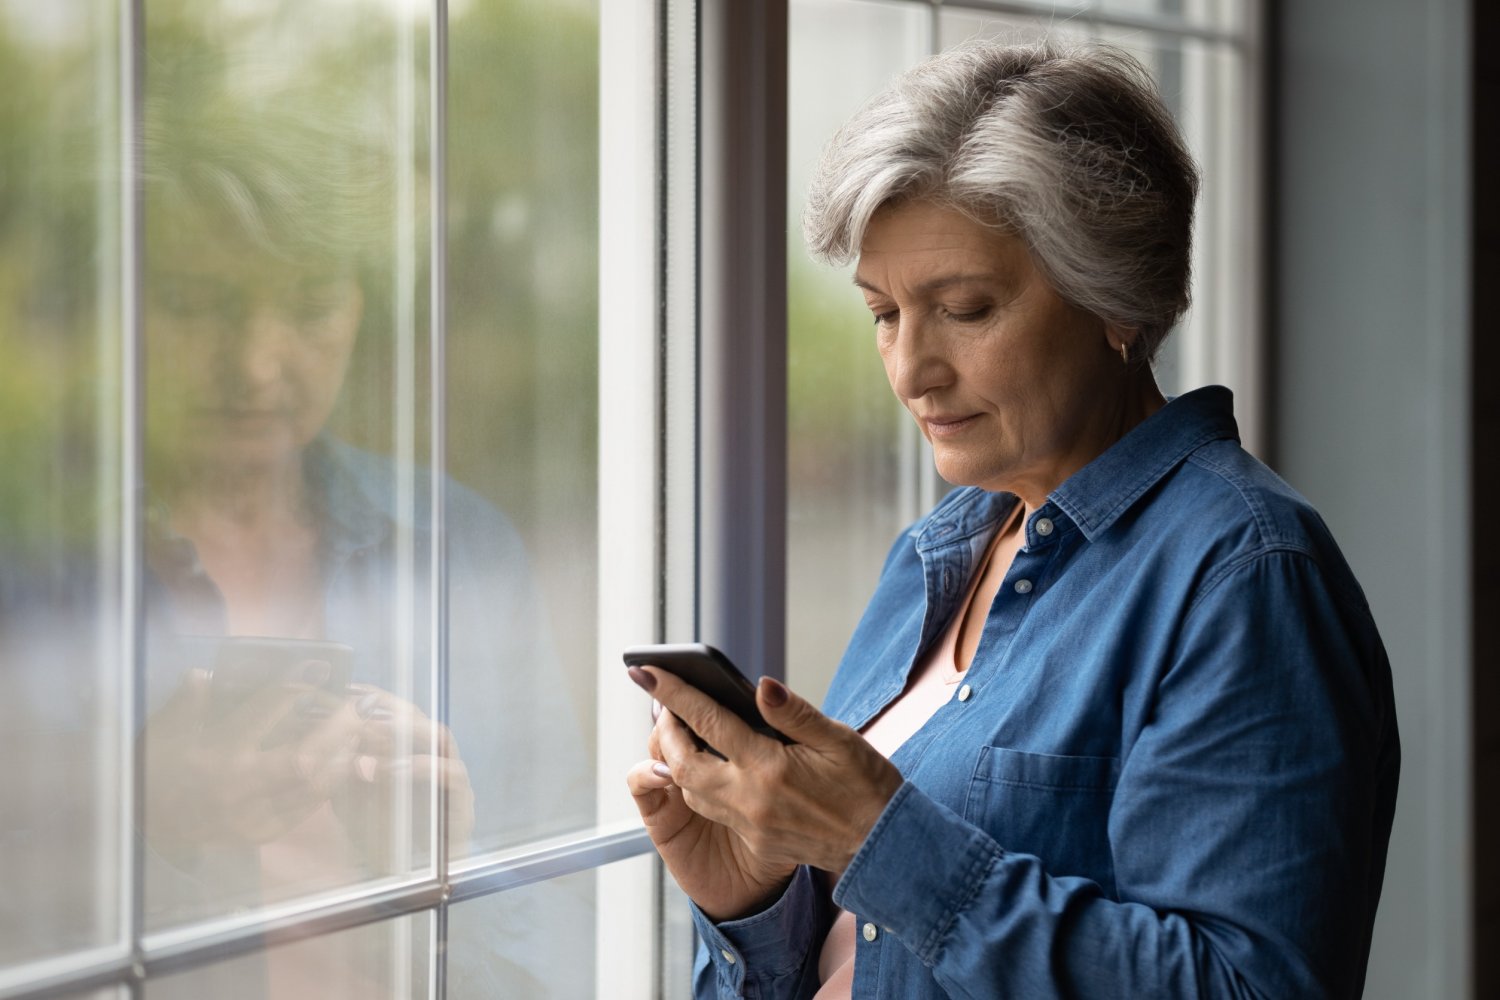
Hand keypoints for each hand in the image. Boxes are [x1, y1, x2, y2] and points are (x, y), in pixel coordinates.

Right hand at [143, 667, 361, 863]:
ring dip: (340, 757)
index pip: (267, 711)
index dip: (297, 687)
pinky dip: (325, 784)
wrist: (142, 824)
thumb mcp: (165, 728)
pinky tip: (335, 764)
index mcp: (217, 752)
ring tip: (354, 733)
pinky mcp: (261, 834)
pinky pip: (306, 809)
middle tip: (354, 707)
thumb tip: (209, 673)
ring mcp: (253, 815)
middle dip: (338, 729)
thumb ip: (191, 699)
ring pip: (313, 787)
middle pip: (305, 756)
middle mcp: (239, 786)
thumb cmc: (156, 769)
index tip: (318, 670)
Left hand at [330, 685, 474, 872]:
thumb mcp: (351, 801)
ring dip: (408, 732)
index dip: (375, 697)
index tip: (348, 689)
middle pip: (418, 718)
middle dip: (390, 709)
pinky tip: (396, 769)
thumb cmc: (379, 837)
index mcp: (408, 752)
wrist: (406, 883)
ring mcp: (452, 777)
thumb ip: (344, 772)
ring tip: (375, 732)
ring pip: (439, 738)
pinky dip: (424, 767)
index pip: (396, 714)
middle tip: (361, 708)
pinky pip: (452, 773)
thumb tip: (335, 739)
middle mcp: (433, 758)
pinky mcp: (463, 803)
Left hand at [625, 666, 902, 920]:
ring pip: (691, 789)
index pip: (708, 722)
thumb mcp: (840, 738)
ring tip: (679, 729)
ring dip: (677, 759)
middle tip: (662, 704)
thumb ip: (793, 713)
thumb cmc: (866, 787)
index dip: (673, 694)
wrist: (882, 846)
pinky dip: (698, 782)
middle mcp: (751, 799)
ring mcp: (750, 824)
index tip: (646, 671)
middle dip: (664, 730)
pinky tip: (707, 763)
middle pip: (682, 763)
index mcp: (770, 768)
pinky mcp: (754, 839)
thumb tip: (759, 686)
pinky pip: (712, 809)